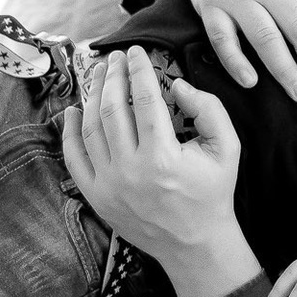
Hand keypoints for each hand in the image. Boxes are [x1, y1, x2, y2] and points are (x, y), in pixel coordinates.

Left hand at [61, 48, 260, 296]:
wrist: (195, 244)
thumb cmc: (212, 192)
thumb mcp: (227, 147)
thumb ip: (208, 109)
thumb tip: (177, 85)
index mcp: (162, 156)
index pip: (144, 100)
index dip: (139, 70)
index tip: (136, 51)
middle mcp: (130, 170)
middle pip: (112, 109)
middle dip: (112, 77)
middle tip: (114, 57)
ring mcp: (108, 185)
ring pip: (91, 129)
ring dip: (92, 96)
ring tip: (97, 75)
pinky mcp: (96, 197)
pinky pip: (74, 159)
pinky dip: (69, 132)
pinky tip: (72, 110)